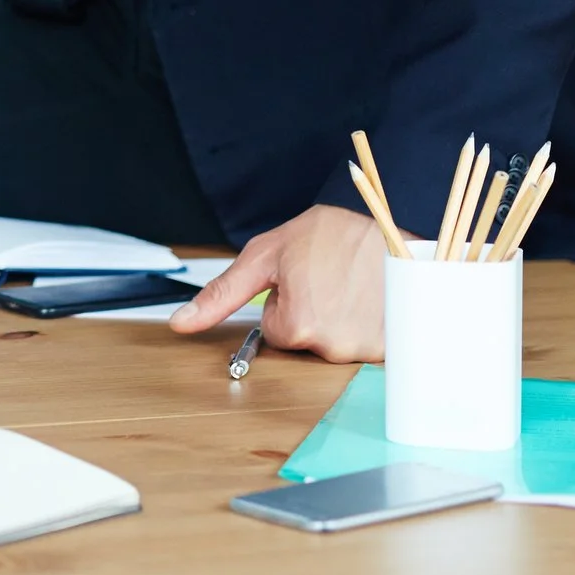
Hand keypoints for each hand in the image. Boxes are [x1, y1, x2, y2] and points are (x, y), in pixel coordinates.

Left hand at [168, 203, 390, 361]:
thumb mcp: (265, 256)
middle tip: (331, 280)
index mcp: (296, 326)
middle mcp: (332, 348)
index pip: (276, 330)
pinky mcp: (394, 350)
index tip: (304, 279)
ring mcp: (366, 351)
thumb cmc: (329, 234)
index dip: (287, 301)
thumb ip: (222, 294)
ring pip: (337, 343)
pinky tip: (373, 301)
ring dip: (343, 319)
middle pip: (307, 340)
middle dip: (314, 312)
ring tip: (354, 286)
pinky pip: (368, 346)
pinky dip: (371, 326)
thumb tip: (180, 324)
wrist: (391, 223)